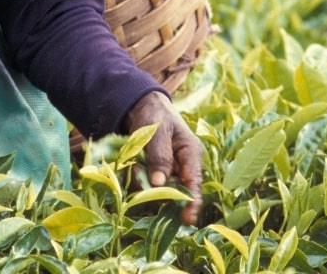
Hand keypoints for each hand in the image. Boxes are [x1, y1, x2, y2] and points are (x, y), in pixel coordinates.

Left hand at [124, 91, 203, 224]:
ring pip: (157, 190)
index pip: (194, 182)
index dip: (192, 202)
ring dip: (142, 182)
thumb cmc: (155, 114)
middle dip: (156, 189)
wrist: (141, 106)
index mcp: (190, 154)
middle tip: (139, 171)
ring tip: (134, 163)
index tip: (187, 219)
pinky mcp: (154, 174)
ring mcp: (168, 171)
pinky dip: (136, 178)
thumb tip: (159, 183)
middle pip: (174, 191)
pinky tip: (131, 164)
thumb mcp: (157, 130)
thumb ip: (160, 155)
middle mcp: (182, 166)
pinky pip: (145, 185)